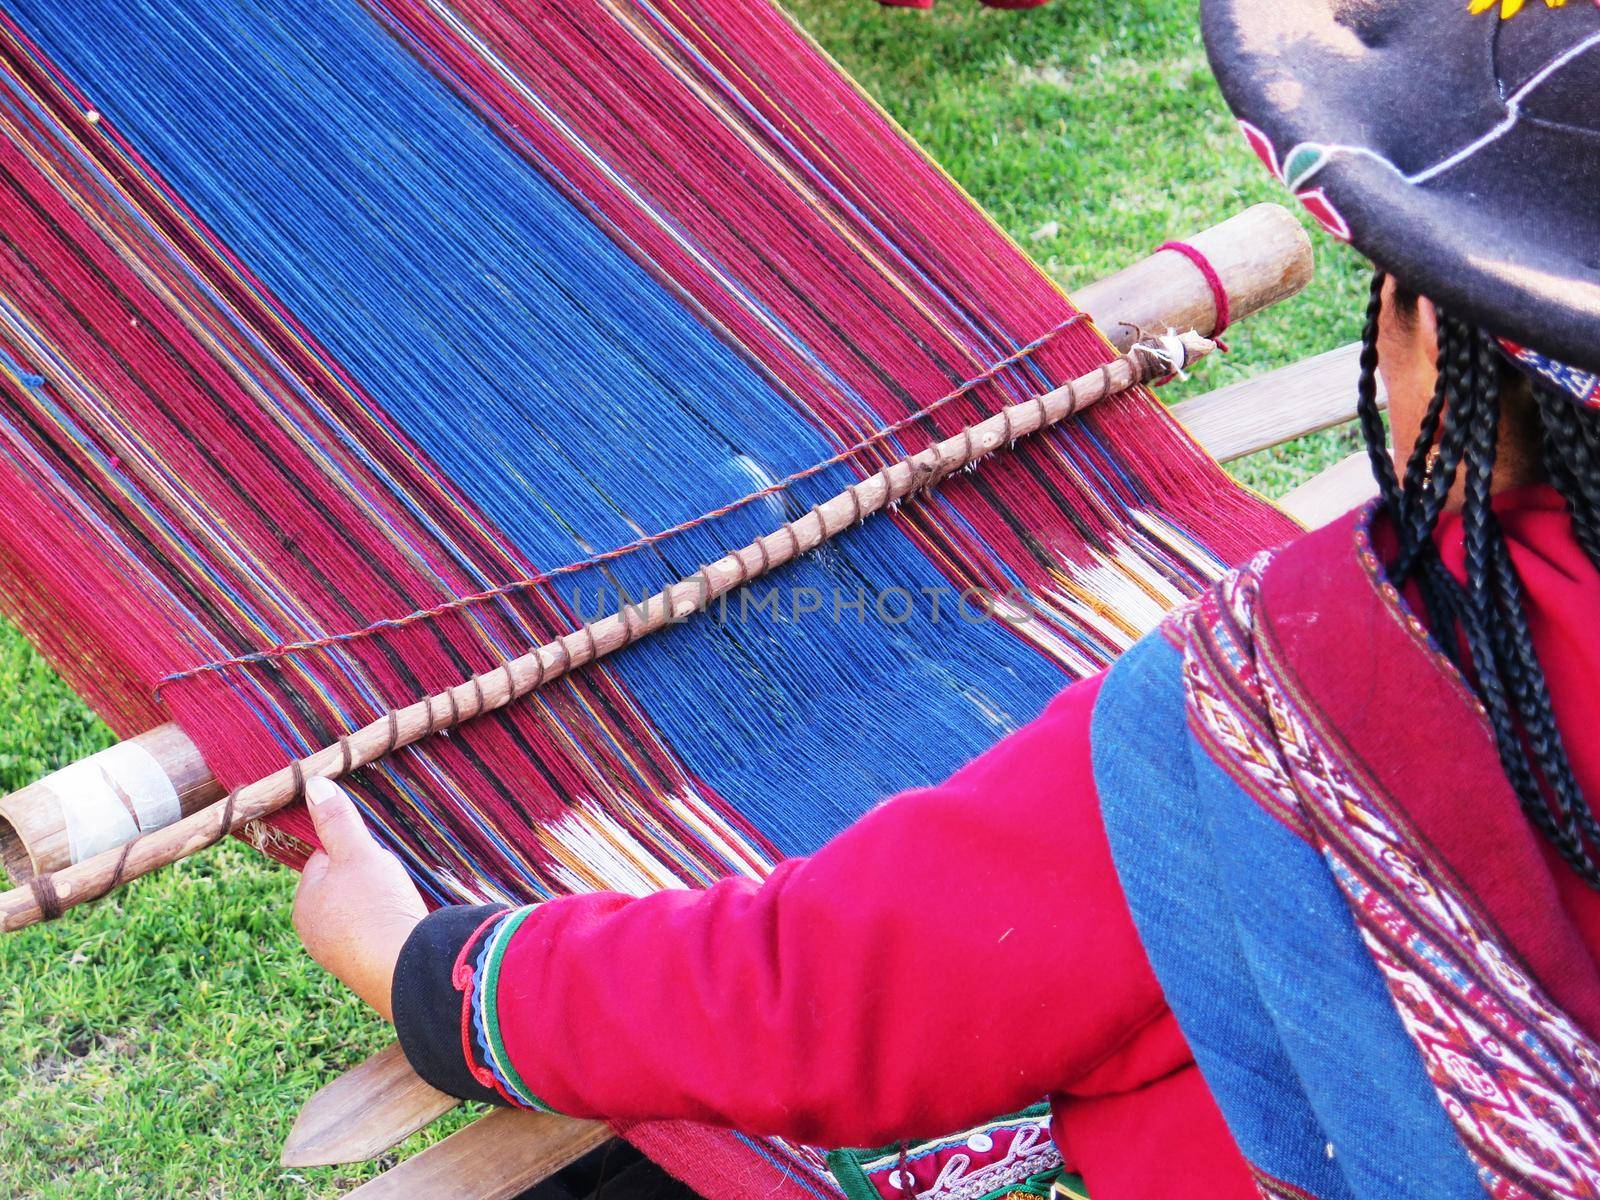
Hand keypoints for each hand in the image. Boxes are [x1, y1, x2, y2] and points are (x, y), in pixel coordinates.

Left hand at [292, 777, 426, 1021]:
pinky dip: (388, 929)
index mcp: (304, 903)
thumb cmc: (375, 906)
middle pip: (342, 889)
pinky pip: (374, 938)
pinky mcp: (365, 971)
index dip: (351, 851)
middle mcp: (313, 932)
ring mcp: (339, 956)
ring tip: (401, 900)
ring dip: (379, 904)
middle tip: (391, 878)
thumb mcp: (357, 853)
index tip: (374, 853)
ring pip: (359, 914)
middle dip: (367, 879)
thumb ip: (336, 820)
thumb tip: (311, 784)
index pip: (323, 861)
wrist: (403, 969)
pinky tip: (405, 925)